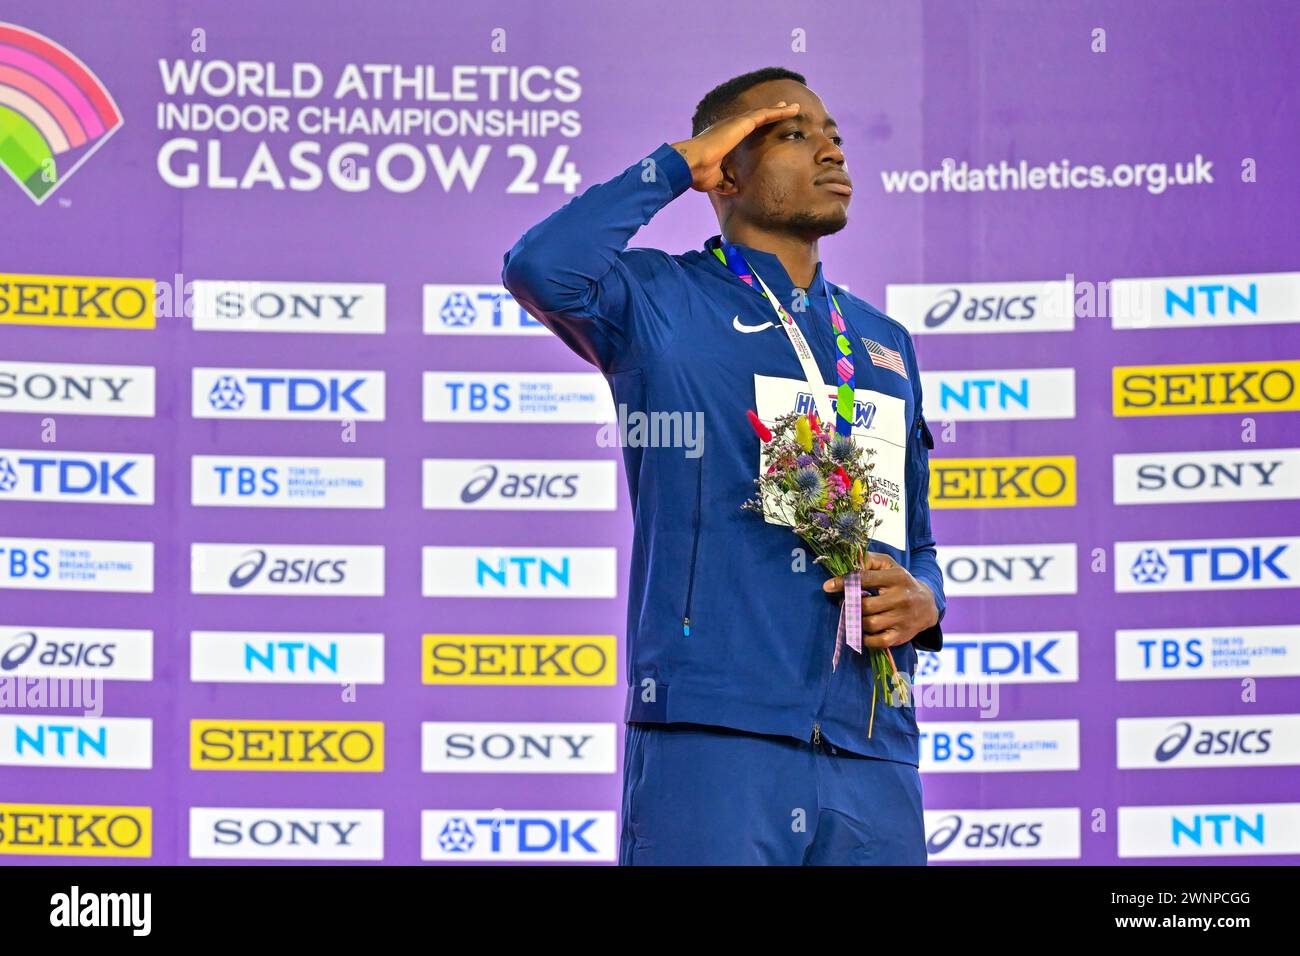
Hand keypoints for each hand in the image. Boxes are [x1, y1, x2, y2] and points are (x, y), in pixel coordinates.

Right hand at [670, 102, 800, 191]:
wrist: (691, 164)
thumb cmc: (699, 173)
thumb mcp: (716, 179)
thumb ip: (726, 180)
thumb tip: (734, 187)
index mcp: (723, 138)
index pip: (743, 130)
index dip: (755, 125)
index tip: (764, 123)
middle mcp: (729, 127)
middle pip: (755, 117)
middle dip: (769, 112)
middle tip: (783, 107)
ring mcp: (735, 123)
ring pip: (763, 113)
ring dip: (779, 110)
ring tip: (795, 107)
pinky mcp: (742, 123)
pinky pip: (765, 115)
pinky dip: (779, 111)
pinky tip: (792, 109)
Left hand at [822, 552, 939, 649]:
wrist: (928, 605)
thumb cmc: (901, 581)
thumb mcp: (889, 565)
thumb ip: (869, 560)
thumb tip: (848, 563)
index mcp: (897, 577)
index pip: (865, 579)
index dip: (844, 583)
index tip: (827, 586)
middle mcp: (902, 598)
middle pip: (865, 605)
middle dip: (850, 605)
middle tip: (845, 603)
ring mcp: (902, 618)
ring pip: (869, 624)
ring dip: (857, 621)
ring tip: (855, 615)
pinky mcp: (902, 635)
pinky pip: (878, 641)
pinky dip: (865, 638)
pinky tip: (863, 631)